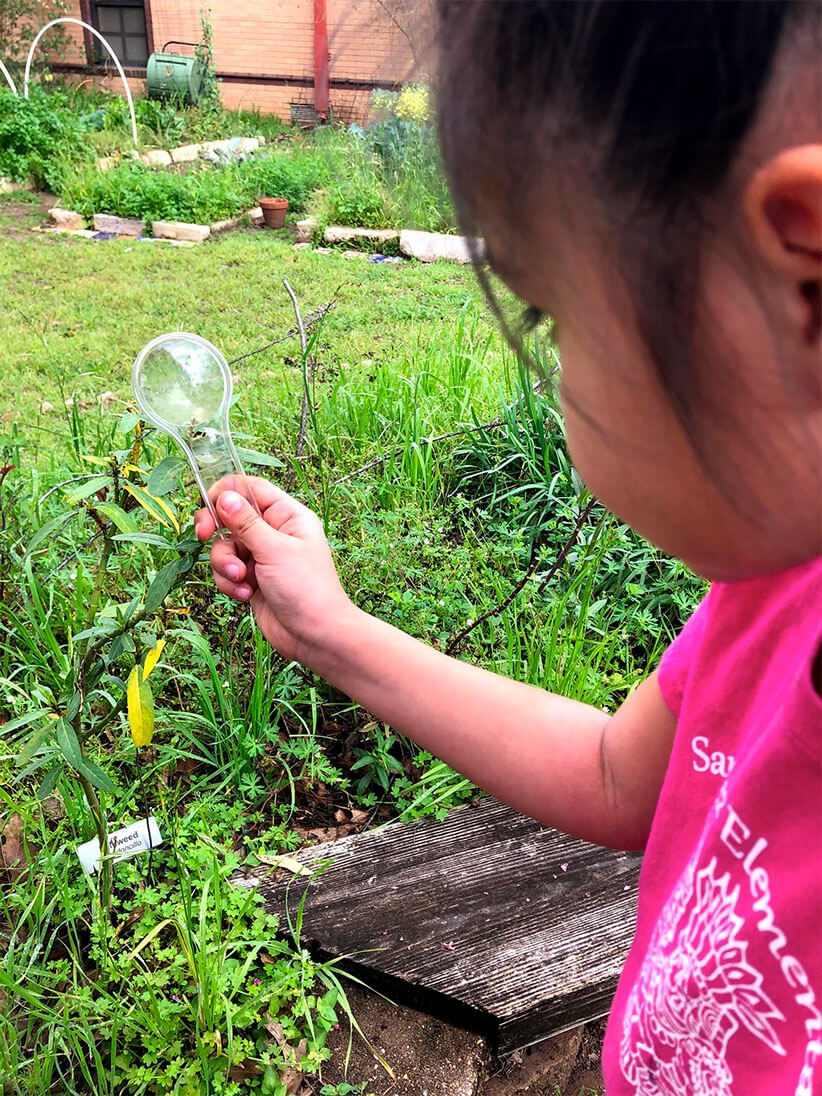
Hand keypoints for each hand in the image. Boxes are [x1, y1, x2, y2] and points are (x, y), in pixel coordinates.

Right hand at [194, 476, 354, 665]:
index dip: (225, 492)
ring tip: (241, 580)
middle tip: (204, 536)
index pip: (250, 489)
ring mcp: (261, 557)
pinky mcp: (251, 579)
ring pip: (224, 548)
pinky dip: (230, 583)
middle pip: (229, 518)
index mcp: (287, 516)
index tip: (207, 505)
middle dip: (217, 532)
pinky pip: (226, 572)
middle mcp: (274, 533)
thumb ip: (246, 523)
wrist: (315, 636)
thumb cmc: (308, 590)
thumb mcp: (274, 550)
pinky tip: (246, 595)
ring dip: (225, 564)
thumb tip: (224, 497)